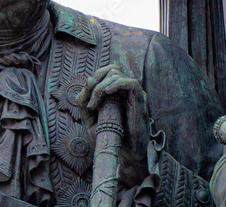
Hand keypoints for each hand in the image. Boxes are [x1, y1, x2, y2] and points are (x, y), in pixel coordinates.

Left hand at [77, 64, 150, 185]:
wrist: (123, 156)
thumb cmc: (109, 138)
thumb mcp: (90, 120)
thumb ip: (85, 103)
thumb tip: (86, 83)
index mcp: (117, 93)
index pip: (106, 73)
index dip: (93, 80)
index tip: (85, 101)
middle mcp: (127, 91)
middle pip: (112, 70)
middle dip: (96, 81)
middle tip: (89, 103)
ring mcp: (134, 95)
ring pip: (117, 74)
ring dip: (101, 87)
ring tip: (94, 105)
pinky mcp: (140, 102)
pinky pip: (131, 84)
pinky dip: (117, 84)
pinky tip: (107, 94)